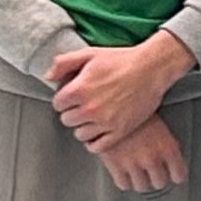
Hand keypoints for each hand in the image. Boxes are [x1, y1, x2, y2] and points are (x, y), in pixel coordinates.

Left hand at [49, 34, 193, 150]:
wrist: (152, 68)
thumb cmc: (122, 60)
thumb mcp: (89, 54)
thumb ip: (63, 63)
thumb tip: (48, 77)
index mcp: (78, 89)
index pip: (57, 104)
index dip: (65, 100)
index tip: (74, 97)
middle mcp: (90, 108)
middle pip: (67, 120)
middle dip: (74, 113)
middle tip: (85, 106)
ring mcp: (105, 121)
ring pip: (80, 134)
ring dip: (85, 127)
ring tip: (94, 118)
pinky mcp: (121, 130)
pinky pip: (98, 146)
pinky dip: (96, 142)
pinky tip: (99, 132)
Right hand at [95, 114, 186, 194]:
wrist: (112, 104)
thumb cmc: (138, 113)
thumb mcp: (161, 128)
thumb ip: (166, 148)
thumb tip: (169, 165)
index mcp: (169, 148)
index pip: (179, 175)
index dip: (174, 175)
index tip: (171, 175)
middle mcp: (153, 158)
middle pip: (159, 183)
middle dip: (155, 178)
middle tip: (150, 173)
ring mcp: (133, 163)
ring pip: (141, 186)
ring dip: (140, 181)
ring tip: (136, 173)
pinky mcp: (115, 165)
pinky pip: (123, 184)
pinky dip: (124, 181)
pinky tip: (124, 173)